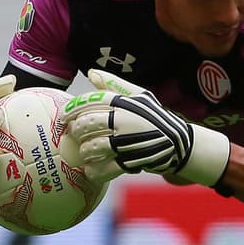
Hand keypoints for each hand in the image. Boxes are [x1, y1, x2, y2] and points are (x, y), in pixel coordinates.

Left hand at [63, 69, 230, 186]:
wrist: (178, 143)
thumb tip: (91, 72)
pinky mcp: (129, 161)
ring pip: (90, 148)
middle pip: (85, 125)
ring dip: (85, 153)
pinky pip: (101, 170)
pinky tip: (94, 169)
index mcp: (123, 102)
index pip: (88, 102)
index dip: (71, 110)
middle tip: (78, 136)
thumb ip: (114, 84)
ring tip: (88, 154)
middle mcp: (124, 120)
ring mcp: (126, 142)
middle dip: (77, 132)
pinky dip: (94, 172)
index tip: (65, 117)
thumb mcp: (139, 96)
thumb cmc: (153, 117)